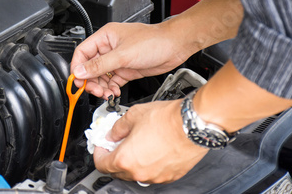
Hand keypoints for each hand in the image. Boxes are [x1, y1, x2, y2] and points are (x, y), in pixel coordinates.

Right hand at [70, 22, 193, 98]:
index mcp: (105, 37)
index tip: (78, 81)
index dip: (78, 67)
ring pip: (101, 76)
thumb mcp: (123, 54)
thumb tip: (81, 71)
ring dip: (101, 87)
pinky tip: (113, 93)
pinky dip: (111, 89)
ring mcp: (118, 59)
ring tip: (105, 93)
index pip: (83, 52)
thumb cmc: (153, 41)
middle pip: (90, 67)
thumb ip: (100, 65)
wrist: (175, 46)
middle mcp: (109, 48)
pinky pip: (113, 81)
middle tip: (94, 90)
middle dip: (90, 80)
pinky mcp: (127, 69)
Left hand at [93, 100, 207, 182]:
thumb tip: (112, 133)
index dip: (98, 152)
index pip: (101, 164)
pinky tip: (152, 148)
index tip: (101, 145)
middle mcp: (139, 172)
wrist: (193, 124)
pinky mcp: (170, 176)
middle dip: (114, 157)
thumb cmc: (166, 119)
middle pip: (117, 171)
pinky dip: (148, 164)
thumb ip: (117, 128)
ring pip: (136, 173)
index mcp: (125, 159)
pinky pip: (152, 173)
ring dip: (132, 161)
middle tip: (117, 143)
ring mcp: (155, 176)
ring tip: (137, 143)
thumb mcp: (133, 115)